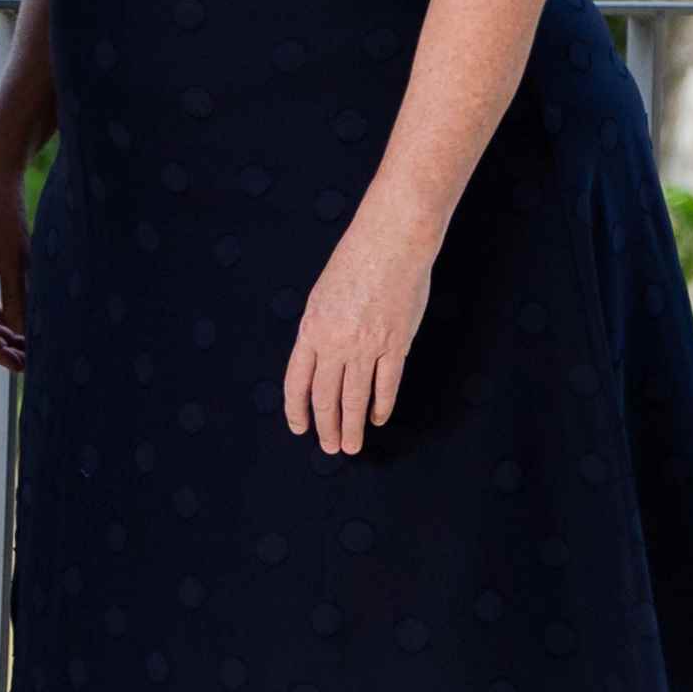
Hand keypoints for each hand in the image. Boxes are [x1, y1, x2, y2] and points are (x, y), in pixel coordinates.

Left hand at [284, 213, 432, 455]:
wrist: (389, 244)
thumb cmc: (354, 264)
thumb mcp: (321, 297)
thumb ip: (318, 331)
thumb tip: (318, 361)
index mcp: (310, 330)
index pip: (296, 382)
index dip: (297, 410)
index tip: (300, 429)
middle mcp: (335, 343)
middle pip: (326, 396)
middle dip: (326, 426)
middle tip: (329, 447)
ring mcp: (366, 345)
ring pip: (355, 398)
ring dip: (352, 426)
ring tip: (351, 446)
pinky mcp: (395, 344)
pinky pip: (386, 384)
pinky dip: (381, 405)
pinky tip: (377, 419)